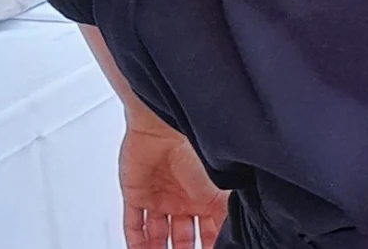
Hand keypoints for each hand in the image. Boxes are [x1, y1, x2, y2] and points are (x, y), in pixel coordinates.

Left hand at [118, 121, 227, 248]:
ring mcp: (160, 198)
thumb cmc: (193, 149)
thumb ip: (225, 215)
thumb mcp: (219, 191)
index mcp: (206, 197)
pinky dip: (136, 242)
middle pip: (183, 235)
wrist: (162, 130)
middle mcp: (183, 199)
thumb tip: (233, 235)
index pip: (208, 229)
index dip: (210, 243)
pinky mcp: (137, 195)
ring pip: (158, 234)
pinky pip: (133, 224)